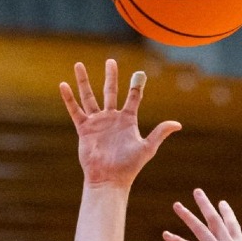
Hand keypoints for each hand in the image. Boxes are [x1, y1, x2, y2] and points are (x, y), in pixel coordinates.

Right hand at [61, 60, 180, 188]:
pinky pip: (75, 110)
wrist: (109, 179)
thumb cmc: (129, 167)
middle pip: (110, 91)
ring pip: (89, 96)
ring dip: (84, 81)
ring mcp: (97, 122)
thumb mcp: (147, 148)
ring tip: (79, 64)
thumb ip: (160, 133)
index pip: (134, 98)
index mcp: (128, 120)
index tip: (140, 73)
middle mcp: (112, 118)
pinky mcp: (84, 129)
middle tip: (111, 61)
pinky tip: (63, 85)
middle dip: (110, 76)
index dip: (137, 86)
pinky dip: (69, 98)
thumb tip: (178, 124)